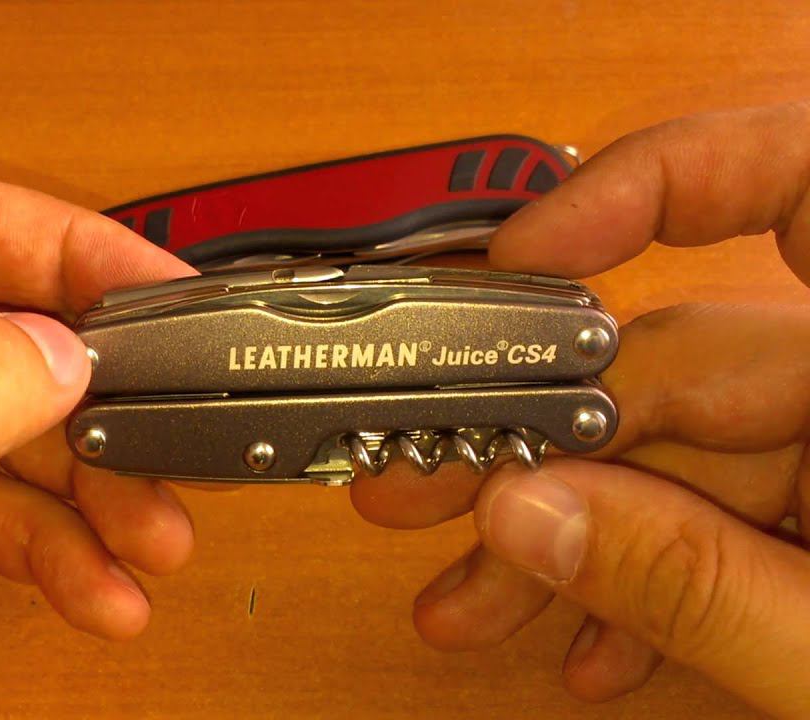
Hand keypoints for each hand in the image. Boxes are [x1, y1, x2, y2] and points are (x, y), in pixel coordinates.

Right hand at [351, 102, 809, 716]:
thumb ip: (695, 586)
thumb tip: (529, 514)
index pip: (802, 182)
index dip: (654, 188)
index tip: (532, 253)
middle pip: (687, 363)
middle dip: (541, 437)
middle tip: (430, 478)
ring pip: (682, 455)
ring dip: (567, 531)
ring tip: (471, 596)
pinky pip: (724, 515)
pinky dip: (646, 574)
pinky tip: (584, 639)